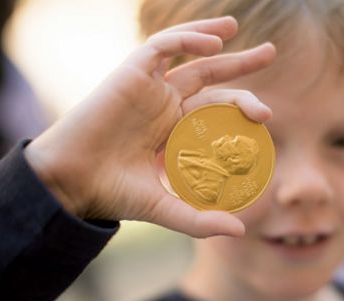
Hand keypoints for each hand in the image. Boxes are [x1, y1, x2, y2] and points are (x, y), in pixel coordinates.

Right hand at [24, 17, 275, 237]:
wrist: (72, 183)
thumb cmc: (114, 194)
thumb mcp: (166, 207)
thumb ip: (201, 219)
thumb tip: (240, 231)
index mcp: (175, 129)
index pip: (216, 108)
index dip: (242, 107)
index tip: (267, 117)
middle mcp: (164, 103)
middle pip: (209, 75)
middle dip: (240, 62)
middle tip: (270, 52)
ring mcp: (149, 87)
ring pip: (187, 52)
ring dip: (212, 36)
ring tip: (236, 27)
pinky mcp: (131, 73)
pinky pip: (162, 47)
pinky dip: (187, 39)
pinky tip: (215, 44)